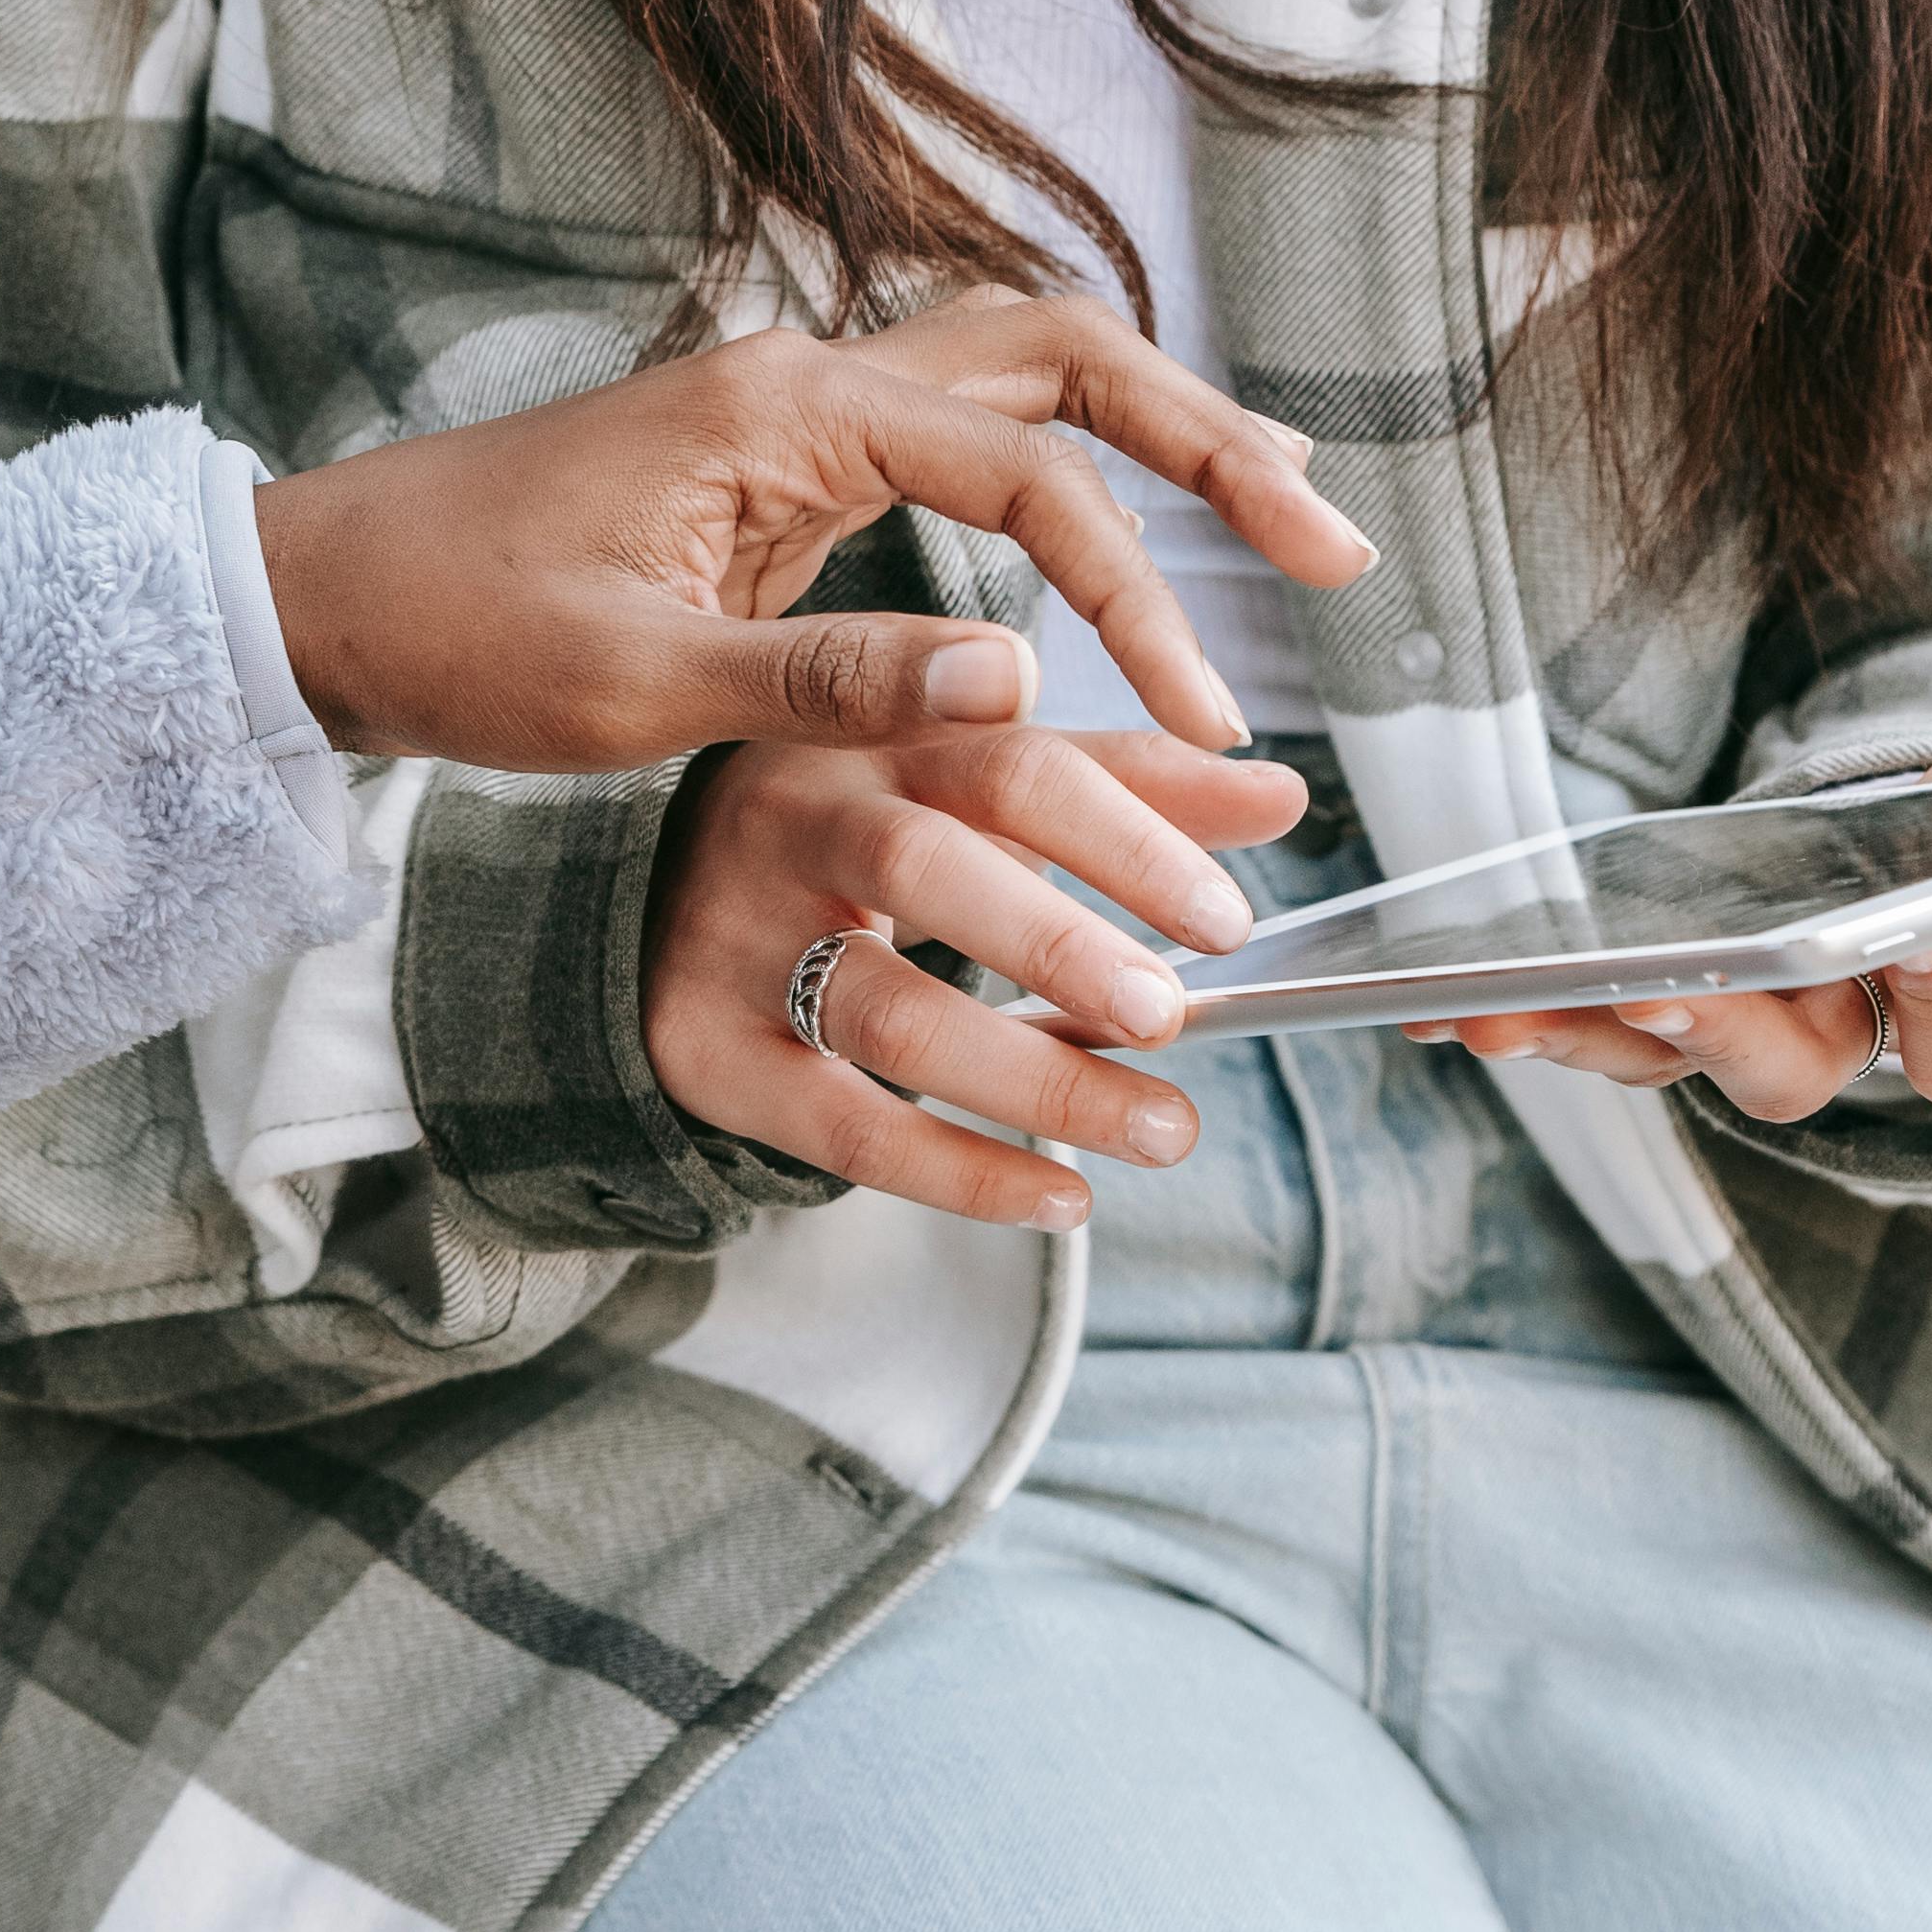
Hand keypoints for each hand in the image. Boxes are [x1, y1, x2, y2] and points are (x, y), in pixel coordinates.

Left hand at [251, 289, 1375, 778]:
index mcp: (783, 410)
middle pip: (1060, 357)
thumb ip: (831, 680)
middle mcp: (806, 378)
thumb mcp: (634, 687)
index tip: (1206, 707)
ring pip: (1021, 371)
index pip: (1026, 474)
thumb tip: (1024, 684)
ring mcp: (798, 407)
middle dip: (1207, 436)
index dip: (1137, 588)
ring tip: (1284, 507)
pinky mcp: (786, 459)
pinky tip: (1134, 526)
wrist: (331, 597)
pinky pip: (965, 427)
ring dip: (1154, 426)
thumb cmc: (457, 635)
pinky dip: (1071, 461)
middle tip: (1329, 534)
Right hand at [643, 714, 1307, 1228]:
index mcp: (880, 732)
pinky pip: (840, 1125)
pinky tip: (1063, 1199)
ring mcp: (736, 932)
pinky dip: (961, 1172)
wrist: (649, 895)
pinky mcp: (704, 1044)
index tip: (1229, 917)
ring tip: (1166, 1130)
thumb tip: (1282, 795)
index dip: (1125, 835)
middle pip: (930, 867)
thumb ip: (1126, 786)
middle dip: (1063, 945)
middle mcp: (796, 815)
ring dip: (1040, 1084)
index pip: (1011, 762)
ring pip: (889, 1010)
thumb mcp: (972, 781)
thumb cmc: (859, 825)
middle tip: (1172, 1016)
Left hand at [1419, 602, 1931, 1118]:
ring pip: (1676, 1055)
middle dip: (1728, 1028)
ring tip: (1493, 1008)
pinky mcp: (1701, 988)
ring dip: (1588, 1033)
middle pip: (1794, 1068)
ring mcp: (1774, 1021)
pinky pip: (1615, 1019)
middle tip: (1667, 989)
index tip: (1919, 948)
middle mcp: (1866, 1035)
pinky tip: (1449, 998)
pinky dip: (1544, 1011)